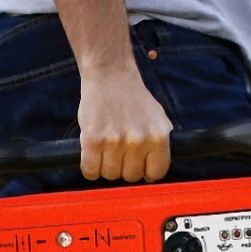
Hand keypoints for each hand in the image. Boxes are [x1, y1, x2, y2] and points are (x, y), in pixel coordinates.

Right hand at [78, 66, 172, 181]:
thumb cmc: (134, 99)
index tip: (139, 165)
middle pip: (131, 177)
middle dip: (124, 167)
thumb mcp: (158, 120)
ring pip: (110, 175)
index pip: (156, 173)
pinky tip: (92, 153)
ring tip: (106, 148)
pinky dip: (90, 167)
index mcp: (158, 137)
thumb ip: (160, 147)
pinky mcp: (92, 140)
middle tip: (119, 151)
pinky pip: (90, 171)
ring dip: (106, 166)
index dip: (146, 171)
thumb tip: (153, 176)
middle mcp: (138, 141)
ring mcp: (115, 141)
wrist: (110, 74)